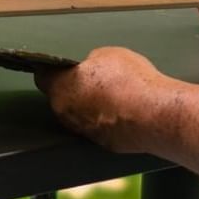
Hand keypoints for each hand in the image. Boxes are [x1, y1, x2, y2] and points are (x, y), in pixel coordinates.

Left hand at [36, 47, 168, 152]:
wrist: (155, 116)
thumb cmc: (129, 82)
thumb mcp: (108, 55)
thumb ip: (91, 62)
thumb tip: (91, 67)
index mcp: (61, 87)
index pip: (43, 77)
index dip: (51, 69)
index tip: (58, 65)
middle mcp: (66, 113)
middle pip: (61, 97)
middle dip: (74, 88)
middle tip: (94, 78)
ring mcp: (83, 131)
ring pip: (79, 114)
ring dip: (90, 105)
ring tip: (113, 94)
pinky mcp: (102, 144)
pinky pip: (98, 127)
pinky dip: (105, 119)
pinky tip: (123, 110)